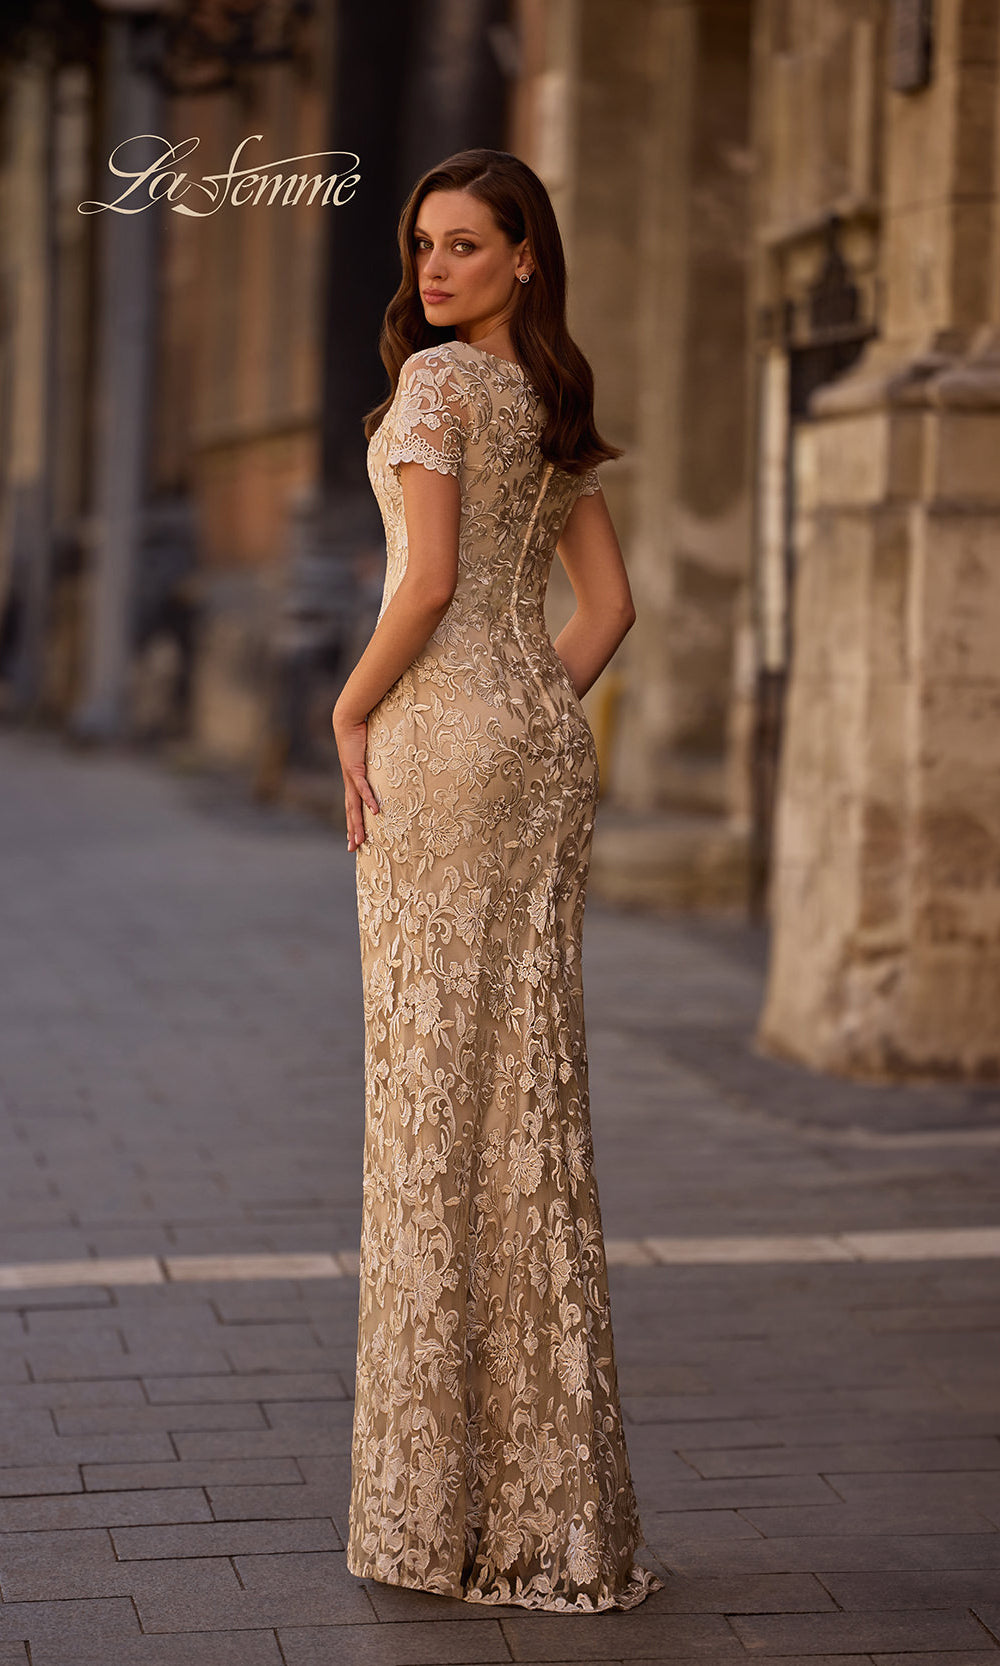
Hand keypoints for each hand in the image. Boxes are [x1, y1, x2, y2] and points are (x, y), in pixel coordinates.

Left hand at [332, 708, 379, 851]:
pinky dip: (369, 800)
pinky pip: (363, 788)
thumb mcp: (370, 755)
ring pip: (354, 806)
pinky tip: (374, 812)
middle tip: (353, 849)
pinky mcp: (355, 768)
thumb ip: (376, 764)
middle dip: (352, 831)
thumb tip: (387, 768)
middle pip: (351, 812)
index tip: (354, 840)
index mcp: (352, 782)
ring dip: (357, 824)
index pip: (352, 808)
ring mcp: (351, 777)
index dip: (352, 824)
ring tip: (360, 840)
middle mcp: (349, 783)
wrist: (347, 720)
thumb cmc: (359, 735)